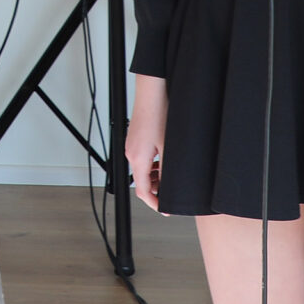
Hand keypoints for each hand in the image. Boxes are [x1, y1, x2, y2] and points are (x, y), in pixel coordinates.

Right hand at [127, 76, 167, 211]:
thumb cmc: (159, 115)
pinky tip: (164, 160)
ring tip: (170, 175)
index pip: (143, 191)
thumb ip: (168, 170)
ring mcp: (132, 146)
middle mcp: (131, 154)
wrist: (152, 93)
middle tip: (172, 191)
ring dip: (155, 177)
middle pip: (141, 182)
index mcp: (137, 160)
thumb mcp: (168, 148)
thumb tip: (171, 187)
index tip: (165, 209)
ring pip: (142, 170)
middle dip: (156, 190)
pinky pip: (141, 159)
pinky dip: (152, 165)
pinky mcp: (135, 139)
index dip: (155, 203)